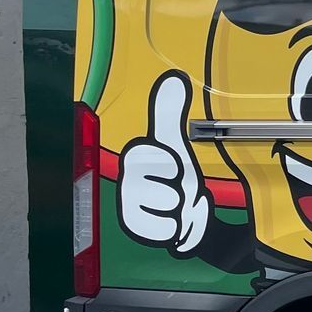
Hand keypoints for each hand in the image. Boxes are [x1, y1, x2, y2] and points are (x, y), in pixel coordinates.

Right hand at [119, 71, 210, 252]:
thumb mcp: (174, 143)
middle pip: (170, 190)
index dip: (173, 164)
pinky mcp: (138, 232)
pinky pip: (173, 230)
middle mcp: (124, 184)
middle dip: (184, 189)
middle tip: (177, 186)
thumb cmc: (175, 176)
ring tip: (178, 203)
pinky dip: (185, 227)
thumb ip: (170, 114)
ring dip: (187, 208)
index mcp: (132, 158)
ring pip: (173, 210)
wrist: (184, 211)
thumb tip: (173, 79)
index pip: (154, 159)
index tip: (172, 165)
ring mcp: (129, 209)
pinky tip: (177, 220)